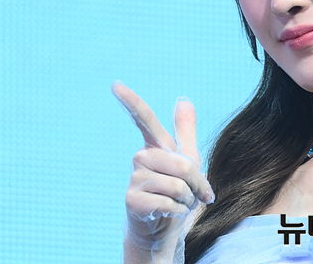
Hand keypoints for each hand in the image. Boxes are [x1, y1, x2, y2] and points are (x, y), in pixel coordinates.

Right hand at [113, 83, 213, 257]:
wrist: (165, 227)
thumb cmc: (177, 192)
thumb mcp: (187, 160)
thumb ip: (185, 131)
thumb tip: (183, 99)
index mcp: (155, 146)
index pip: (143, 119)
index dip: (131, 101)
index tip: (115, 84)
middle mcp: (140, 158)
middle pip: (182, 164)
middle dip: (197, 184)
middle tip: (197, 195)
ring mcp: (134, 179)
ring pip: (177, 185)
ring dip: (188, 200)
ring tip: (179, 205)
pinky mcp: (132, 201)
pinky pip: (168, 203)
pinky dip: (178, 212)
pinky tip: (168, 215)